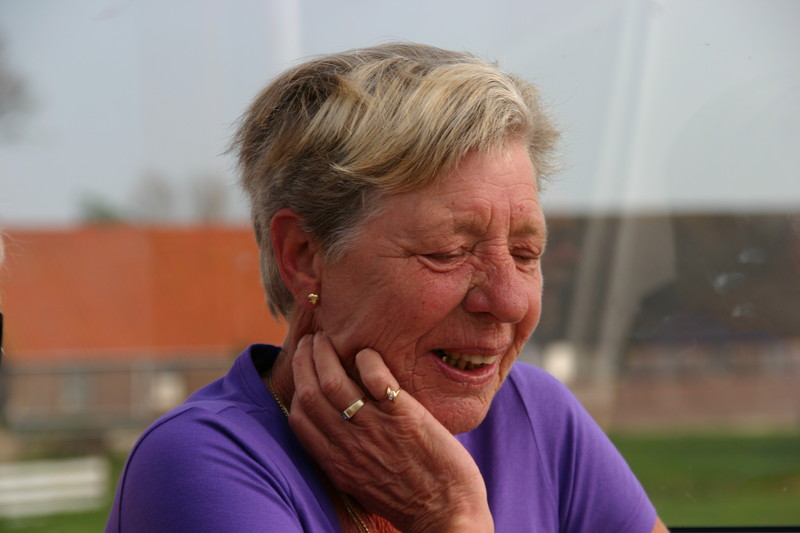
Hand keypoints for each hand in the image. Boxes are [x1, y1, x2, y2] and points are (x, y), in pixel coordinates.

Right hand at [288, 332, 493, 531]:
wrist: (446, 516)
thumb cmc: (408, 499)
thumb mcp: (362, 482)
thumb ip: (345, 454)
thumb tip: (338, 427)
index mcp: (335, 462)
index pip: (298, 416)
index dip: (297, 383)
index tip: (303, 364)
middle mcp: (348, 444)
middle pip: (310, 392)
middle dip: (305, 359)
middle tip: (313, 339)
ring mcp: (375, 429)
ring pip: (334, 381)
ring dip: (328, 352)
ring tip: (332, 337)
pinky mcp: (405, 417)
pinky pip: (376, 378)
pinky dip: (367, 360)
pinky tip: (369, 353)